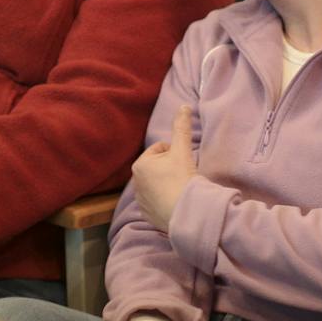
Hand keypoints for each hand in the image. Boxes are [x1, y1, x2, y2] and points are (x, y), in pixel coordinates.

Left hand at [131, 104, 198, 231]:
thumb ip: (181, 127)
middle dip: (170, 168)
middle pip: (158, 167)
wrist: (186, 213)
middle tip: (184, 175)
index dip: (175, 153)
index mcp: (140, 165)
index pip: (160, 149)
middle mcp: (135, 182)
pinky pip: (157, 202)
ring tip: (181, 189)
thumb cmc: (182, 178)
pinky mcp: (147, 215)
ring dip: (168, 184)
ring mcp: (140, 201)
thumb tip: (184, 106)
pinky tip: (176, 202)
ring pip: (158, 184)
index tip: (183, 163)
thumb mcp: (182, 150)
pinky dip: (166, 200)